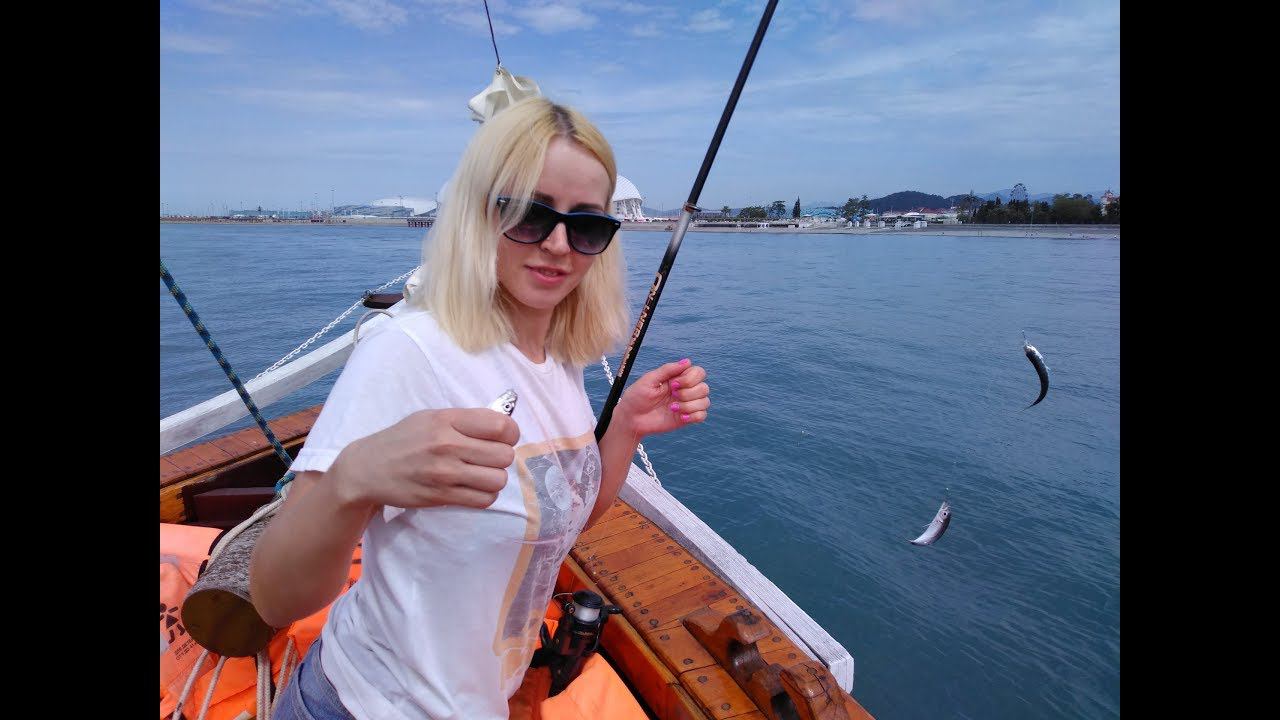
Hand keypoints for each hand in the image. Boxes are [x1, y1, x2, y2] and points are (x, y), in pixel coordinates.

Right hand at [329, 408, 518, 509]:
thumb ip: (465, 420)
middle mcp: (447, 444)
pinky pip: (483, 500)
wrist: (367, 469)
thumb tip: (503, 426)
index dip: (509, 433)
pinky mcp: (441, 496)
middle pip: (504, 455)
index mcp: (447, 420)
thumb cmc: (403, 439)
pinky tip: (472, 488)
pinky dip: (484, 496)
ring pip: (497, 480)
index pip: (501, 426)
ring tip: (480, 474)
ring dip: (494, 478)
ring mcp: (444, 473)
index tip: (501, 438)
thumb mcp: (431, 417)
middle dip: (501, 458)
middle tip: (488, 458)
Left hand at [615, 358, 710, 438]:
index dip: (690, 378)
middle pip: (704, 387)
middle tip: (672, 395)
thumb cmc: (637, 397)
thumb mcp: (649, 380)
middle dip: (689, 393)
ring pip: (705, 402)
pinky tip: (681, 417)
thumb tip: (688, 361)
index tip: (673, 384)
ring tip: (672, 408)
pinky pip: (702, 415)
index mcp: (677, 378)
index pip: (698, 372)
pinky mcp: (686, 418)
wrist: (631, 418)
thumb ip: (668, 370)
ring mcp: (686, 404)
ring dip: (690, 405)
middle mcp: (685, 390)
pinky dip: (694, 416)